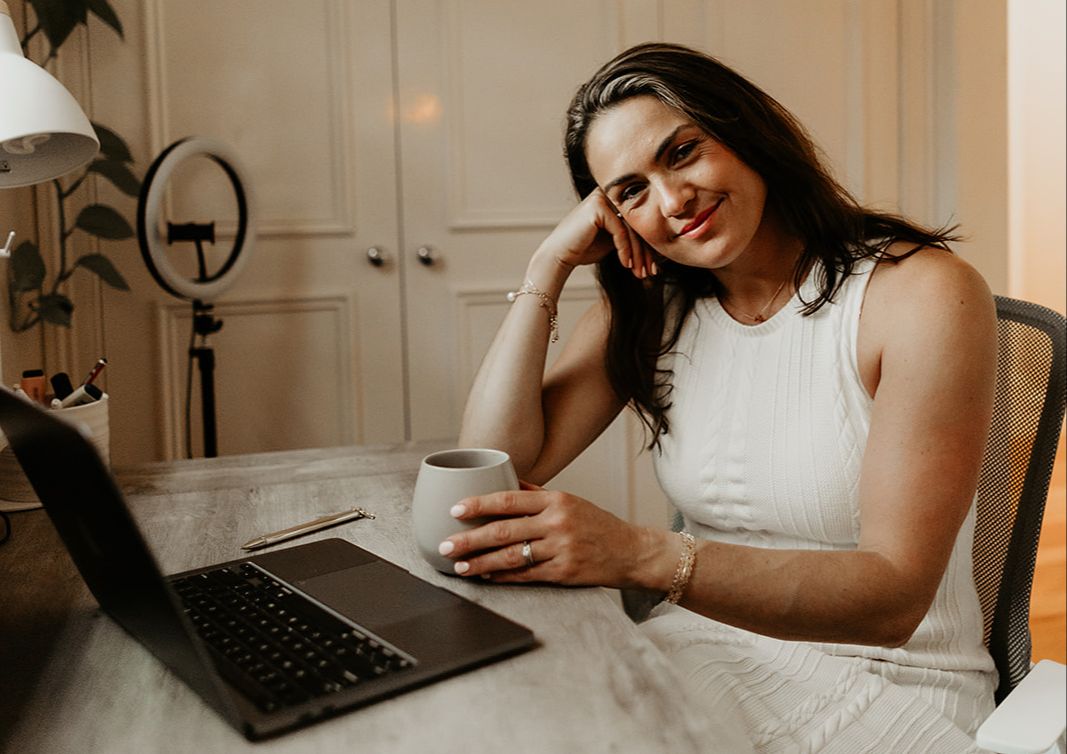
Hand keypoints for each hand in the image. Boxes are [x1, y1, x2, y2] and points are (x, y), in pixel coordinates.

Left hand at [437, 481, 643, 585]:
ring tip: (460, 566)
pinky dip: (503, 576)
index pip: (509, 499)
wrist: (631, 551)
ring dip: (481, 562)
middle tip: (446, 546)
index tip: (455, 509)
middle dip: (470, 539)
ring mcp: (561, 548)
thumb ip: (537, 494)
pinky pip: (526, 575)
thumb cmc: (598, 525)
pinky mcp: (565, 572)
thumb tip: (506, 483)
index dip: (479, 504)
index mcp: (556, 500)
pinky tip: (486, 575)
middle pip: (504, 531)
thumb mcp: (571, 501)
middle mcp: (557, 522)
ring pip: (512, 556)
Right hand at [538, 189, 656, 278]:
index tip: (653, 268)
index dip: (647, 246)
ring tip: (640, 272)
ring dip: (638, 254)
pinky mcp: (598, 207)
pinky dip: (625, 249)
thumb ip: (630, 236)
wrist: (559, 255)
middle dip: (646, 252)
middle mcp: (608, 194)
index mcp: (612, 199)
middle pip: (637, 224)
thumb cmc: (583, 250)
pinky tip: (626, 264)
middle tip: (651, 272)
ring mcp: (602, 197)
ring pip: (631, 228)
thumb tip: (657, 244)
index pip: (638, 221)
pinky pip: (621, 230)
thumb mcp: (613, 241)